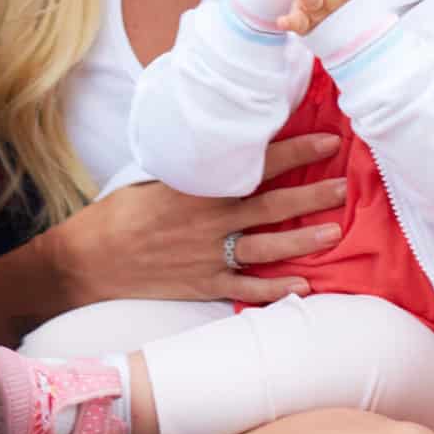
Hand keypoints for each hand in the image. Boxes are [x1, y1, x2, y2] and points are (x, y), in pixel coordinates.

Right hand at [45, 135, 346, 304]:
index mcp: (198, 188)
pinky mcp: (203, 284)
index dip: (296, 153)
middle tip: (344, 187)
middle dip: (312, 196)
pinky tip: (304, 287)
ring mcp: (209, 256)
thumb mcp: (152, 177)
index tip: (327, 142)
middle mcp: (209, 222)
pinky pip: (248, 288)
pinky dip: (277, 290)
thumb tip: (219, 144)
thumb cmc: (117, 213)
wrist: (88, 260)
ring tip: (334, 232)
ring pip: (268, 248)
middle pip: (272, 207)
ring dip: (304, 241)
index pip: (257, 165)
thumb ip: (190, 168)